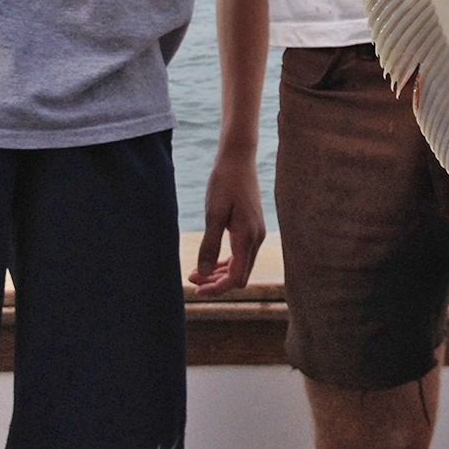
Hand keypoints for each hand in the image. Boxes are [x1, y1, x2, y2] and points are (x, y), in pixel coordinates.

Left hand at [188, 152, 265, 296]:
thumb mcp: (213, 213)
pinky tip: (209, 261)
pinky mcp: (252, 227)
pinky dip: (225, 261)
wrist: (238, 159)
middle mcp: (256, 238)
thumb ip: (209, 245)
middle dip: (216, 282)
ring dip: (219, 273)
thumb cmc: (224, 183)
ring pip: (240, 266)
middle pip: (239, 275)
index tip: (196, 290)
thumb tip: (203, 273)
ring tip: (195, 273)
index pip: (235, 277)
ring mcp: (256, 233)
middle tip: (191, 280)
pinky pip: (240, 254)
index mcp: (247, 237)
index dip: (216, 288)